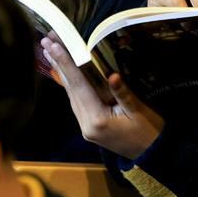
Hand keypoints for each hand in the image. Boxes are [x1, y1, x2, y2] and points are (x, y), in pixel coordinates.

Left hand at [41, 36, 163, 158]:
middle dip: (58, 64)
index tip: (54, 45)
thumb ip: (123, 93)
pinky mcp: (88, 127)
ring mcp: (85, 127)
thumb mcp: (139, 110)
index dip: (66, 64)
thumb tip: (112, 74)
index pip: (79, 86)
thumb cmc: (148, 132)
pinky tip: (64, 72)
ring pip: (70, 95)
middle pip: (70, 89)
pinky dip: (70, 84)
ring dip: (61, 72)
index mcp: (98, 120)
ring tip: (51, 51)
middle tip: (47, 41)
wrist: (151, 155)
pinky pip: (76, 101)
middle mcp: (86, 124)